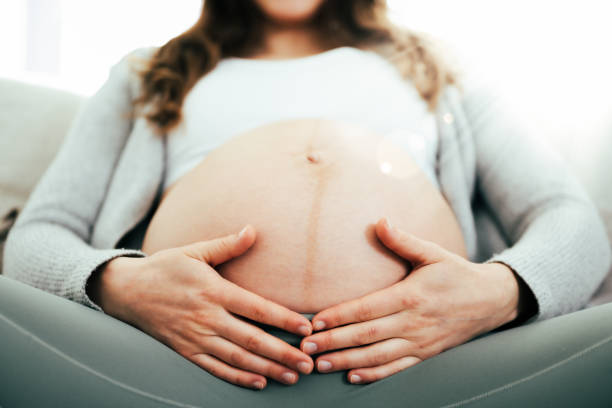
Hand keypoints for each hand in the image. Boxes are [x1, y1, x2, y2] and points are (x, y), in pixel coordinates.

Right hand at [90, 225, 313, 389]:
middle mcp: (207, 317)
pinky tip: (258, 382)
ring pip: (237, 357)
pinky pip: (215, 368)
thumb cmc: (165, 268)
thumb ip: (226, 245)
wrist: (126, 291)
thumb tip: (253, 231)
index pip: (256, 308)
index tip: (307, 328)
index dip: (284, 319)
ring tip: (292, 376)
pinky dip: (238, 377)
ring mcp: (196, 337)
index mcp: (214, 291)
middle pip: (252, 339)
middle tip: (308, 363)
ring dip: (267, 369)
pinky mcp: (185, 350)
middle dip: (283, 353)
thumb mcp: (194, 251)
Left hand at [300, 217, 520, 383]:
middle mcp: (413, 323)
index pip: (368, 308)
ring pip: (377, 356)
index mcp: (411, 296)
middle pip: (367, 335)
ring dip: (347, 361)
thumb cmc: (456, 274)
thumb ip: (403, 241)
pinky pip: (397, 368)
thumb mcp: (433, 253)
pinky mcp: (426, 355)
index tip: (315, 321)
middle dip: (334, 342)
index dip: (340, 316)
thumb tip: (379, 220)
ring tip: (320, 364)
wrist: (492, 301)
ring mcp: (420, 342)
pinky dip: (374, 374)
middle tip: (306, 347)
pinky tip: (353, 376)